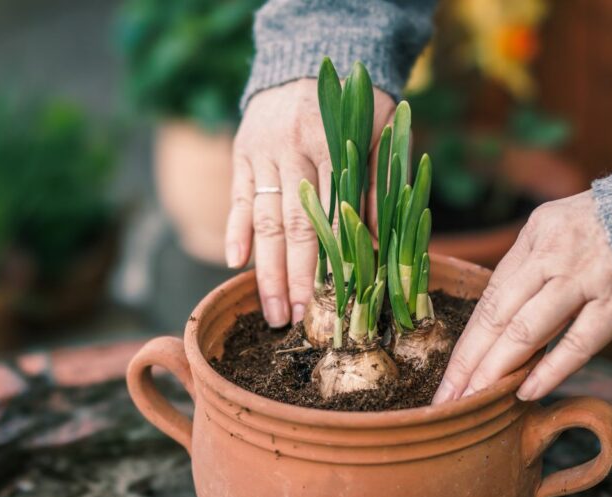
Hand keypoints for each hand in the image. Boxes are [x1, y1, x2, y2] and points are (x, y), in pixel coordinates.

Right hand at [226, 79, 395, 326]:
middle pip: (292, 227)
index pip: (330, 216)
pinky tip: (234, 263)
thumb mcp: (377, 134)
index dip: (330, 262)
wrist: (306, 60)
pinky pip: (238, 199)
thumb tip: (376, 244)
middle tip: (294, 321)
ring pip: (263, 220)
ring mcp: (262, 153)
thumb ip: (375, 185)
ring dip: (264, 269)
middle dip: (293, 279)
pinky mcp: (243, 154)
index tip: (333, 301)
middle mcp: (291, 150)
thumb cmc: (354, 103)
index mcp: (330, 144)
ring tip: (270, 310)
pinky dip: (235, 231)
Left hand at [433, 190, 611, 403]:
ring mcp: (587, 279)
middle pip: (498, 317)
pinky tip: (527, 392)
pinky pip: (580, 341)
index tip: (446, 378)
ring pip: (530, 330)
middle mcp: (554, 257)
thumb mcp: (557, 228)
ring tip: (475, 399)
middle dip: (469, 363)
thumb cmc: (607, 227)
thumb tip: (496, 324)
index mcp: (534, 238)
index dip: (465, 344)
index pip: (488, 299)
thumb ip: (527, 269)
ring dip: (498, 369)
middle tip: (447, 399)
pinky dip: (552, 369)